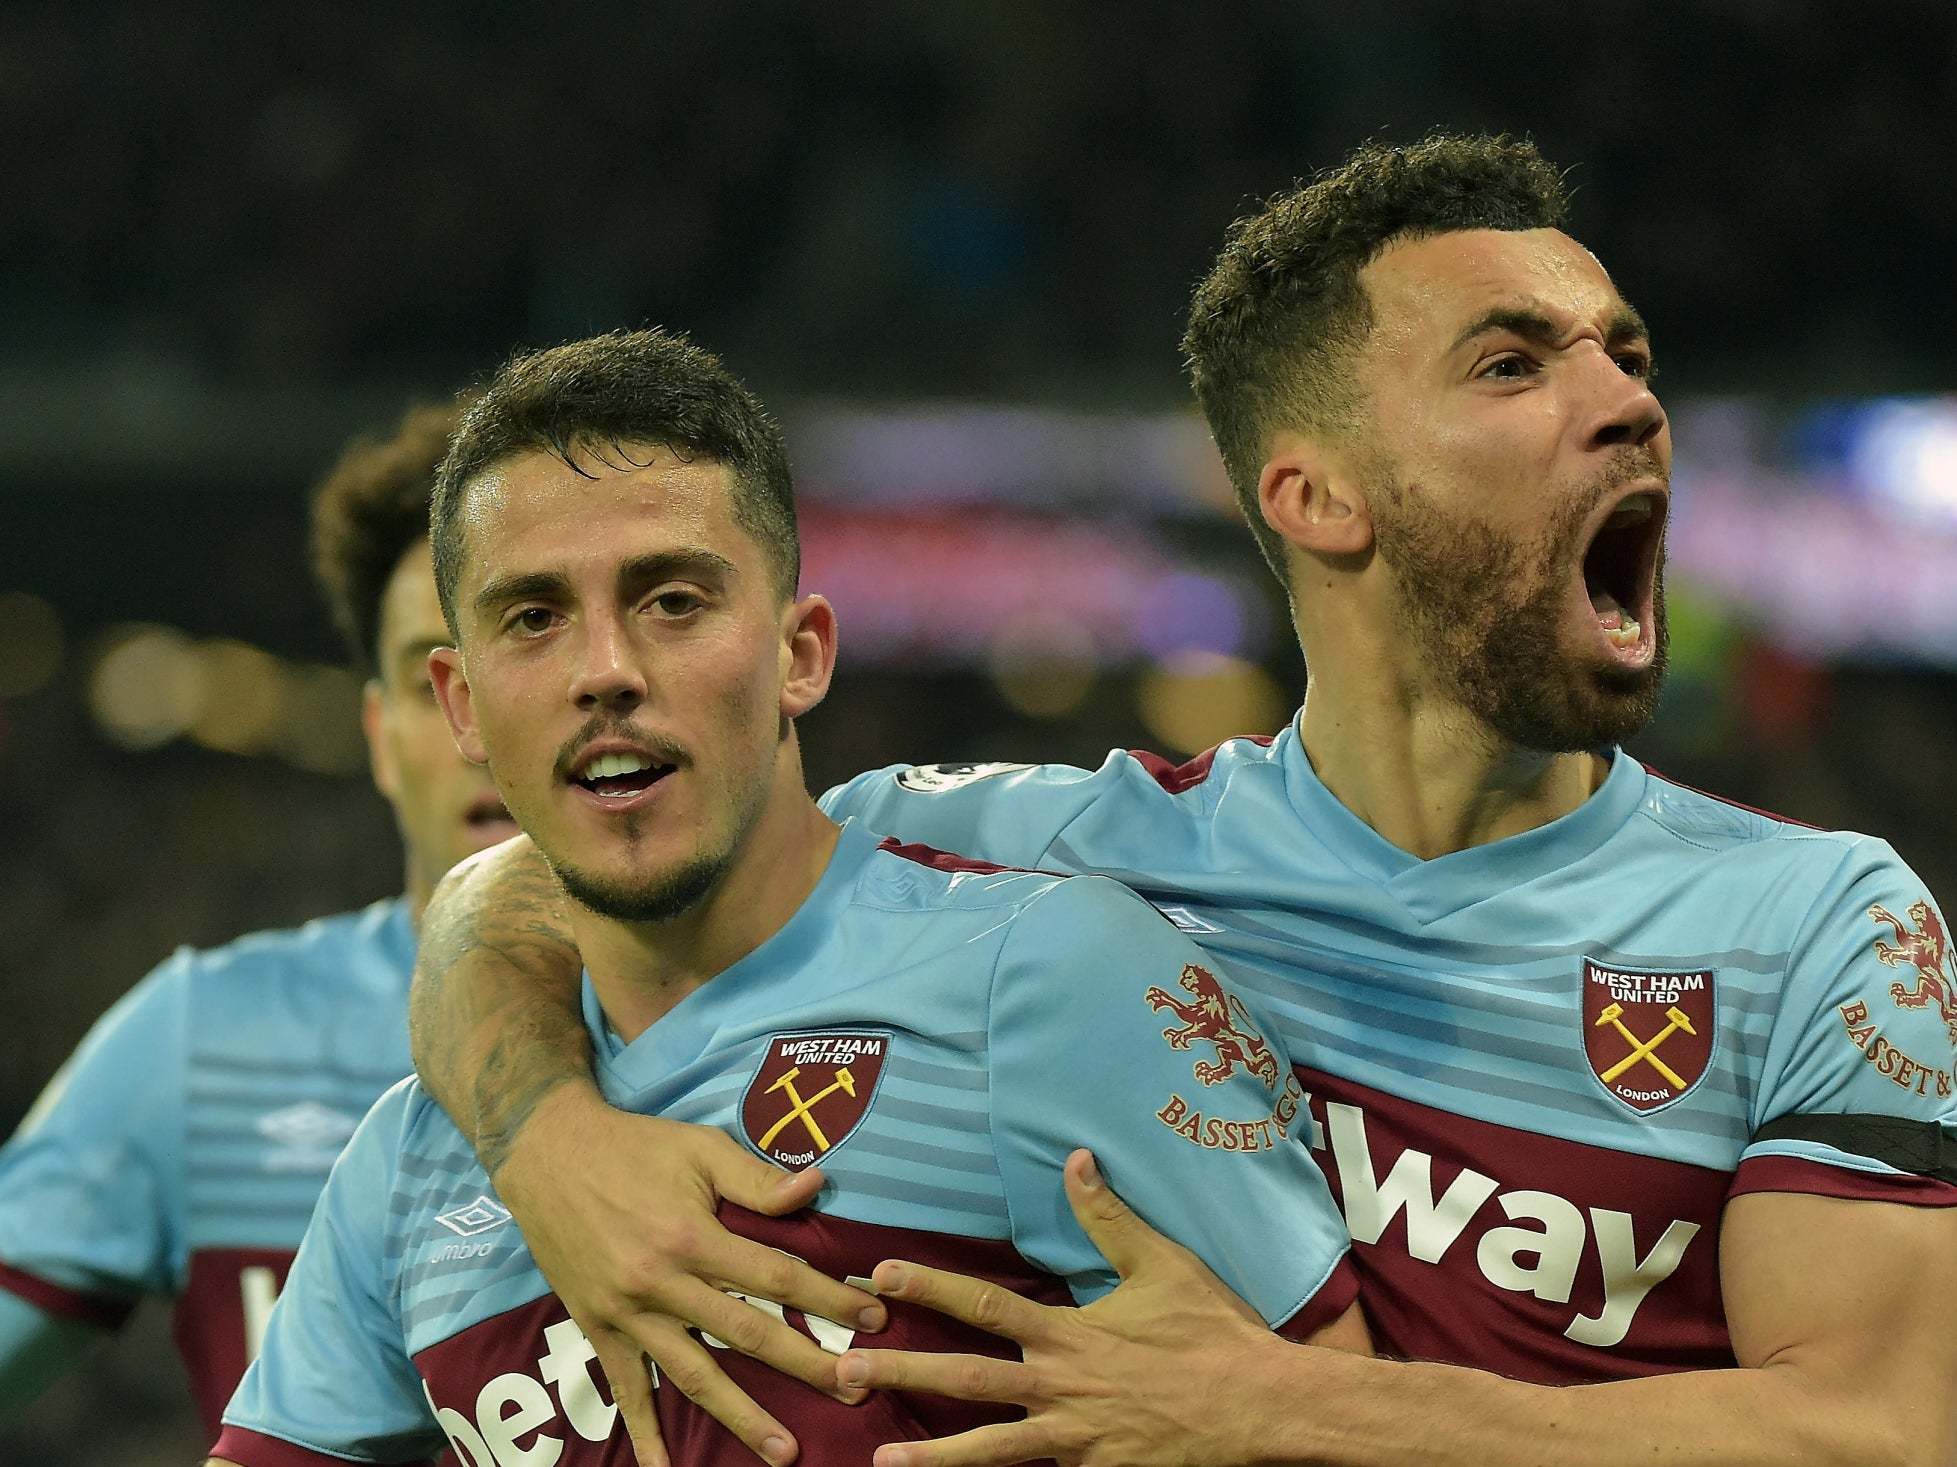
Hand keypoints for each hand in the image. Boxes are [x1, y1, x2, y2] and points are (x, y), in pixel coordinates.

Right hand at [492, 1085, 887, 1466]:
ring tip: (783, 1450)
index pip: (777, 1278)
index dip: (829, 1299)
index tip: (874, 1319)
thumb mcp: (699, 1147)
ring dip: (742, 1415)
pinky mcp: (598, 1327)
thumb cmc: (634, 1145)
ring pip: (694, 1374)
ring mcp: (628, 1312)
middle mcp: (662, 1283)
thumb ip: (756, 1178)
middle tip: (856, 1392)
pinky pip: (625, 1387)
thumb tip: (817, 1187)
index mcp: (693, 1235)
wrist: (546, 1153)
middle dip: (806, 1365)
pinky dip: (643, 1431)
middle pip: (747, 1334)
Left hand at [835, 1149, 1321, 1466]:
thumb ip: (1109, 1216)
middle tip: (842, 1370)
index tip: (878, 1274)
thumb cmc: (1213, 1329)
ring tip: (880, 1462)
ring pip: (990, 1450)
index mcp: (1069, 1333)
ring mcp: (1075, 1440)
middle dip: (901, 1373)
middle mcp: (1061, 1387)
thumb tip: (1076, 1159)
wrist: (1260, 1407)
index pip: (982, 1303)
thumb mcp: (1162, 1262)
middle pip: (965, 1379)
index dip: (926, 1287)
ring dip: (932, 1456)